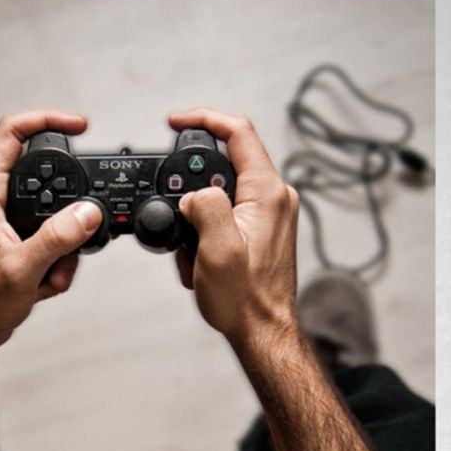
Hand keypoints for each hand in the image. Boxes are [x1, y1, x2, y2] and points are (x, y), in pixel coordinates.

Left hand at [0, 109, 102, 353]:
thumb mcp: (23, 269)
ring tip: (50, 273)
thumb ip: (58, 238)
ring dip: (62, 245)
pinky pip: (46, 234)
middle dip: (67, 205)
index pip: (13, 131)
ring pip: (50, 210)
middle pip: (41, 172)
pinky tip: (44, 282)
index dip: (48, 119)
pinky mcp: (10, 236)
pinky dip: (54, 259)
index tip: (79, 126)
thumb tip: (87, 213)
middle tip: (79, 227)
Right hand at [170, 108, 299, 365]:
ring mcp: (271, 214)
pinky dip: (205, 230)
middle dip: (191, 185)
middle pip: (225, 162)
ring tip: (188, 250)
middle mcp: (275, 198)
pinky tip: (198, 259)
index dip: (204, 118)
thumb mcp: (216, 250)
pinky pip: (226, 214)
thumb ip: (204, 206)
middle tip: (176, 214)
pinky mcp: (263, 231)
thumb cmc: (245, 300)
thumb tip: (192, 195)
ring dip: (196, 215)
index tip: (175, 122)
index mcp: (268, 193)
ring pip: (222, 192)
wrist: (262, 332)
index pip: (238, 132)